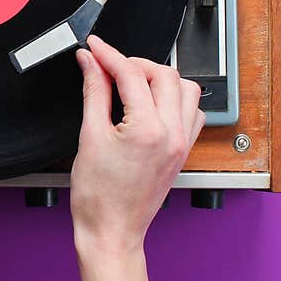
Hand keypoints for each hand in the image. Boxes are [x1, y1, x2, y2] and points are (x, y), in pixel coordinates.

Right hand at [71, 35, 204, 257]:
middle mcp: (173, 134)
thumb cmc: (98, 197)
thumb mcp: (89, 135)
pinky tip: (152, 103)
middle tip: (107, 66)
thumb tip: (90, 62)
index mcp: (148, 129)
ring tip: (131, 83)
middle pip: (164, 74)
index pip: (131, 74)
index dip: (108, 55)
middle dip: (134, 63)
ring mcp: (183, 143)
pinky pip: (192, 112)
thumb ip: (94, 91)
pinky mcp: (184, 151)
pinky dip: (175, 99)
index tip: (94, 48)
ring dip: (159, 78)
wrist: (111, 232)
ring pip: (186, 89)